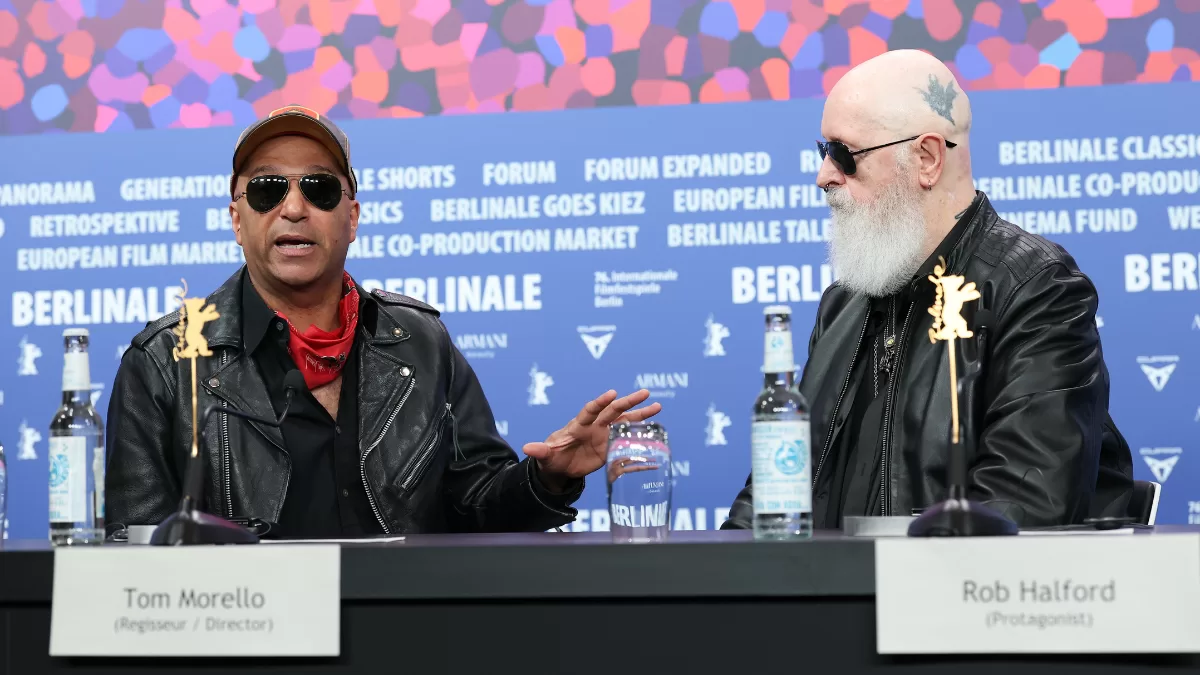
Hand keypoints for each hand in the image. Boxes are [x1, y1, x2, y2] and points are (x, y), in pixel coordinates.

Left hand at [523, 389, 661, 484]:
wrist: (561, 466)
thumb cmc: (552, 457)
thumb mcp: (546, 456)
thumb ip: (540, 451)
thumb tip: (527, 448)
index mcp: (579, 425)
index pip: (590, 410)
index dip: (600, 402)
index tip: (612, 393)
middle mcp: (595, 426)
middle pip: (613, 411)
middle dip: (628, 402)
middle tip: (645, 393)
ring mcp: (605, 434)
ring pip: (625, 421)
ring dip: (640, 414)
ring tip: (657, 406)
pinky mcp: (611, 446)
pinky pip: (628, 440)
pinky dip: (641, 439)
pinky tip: (656, 437)